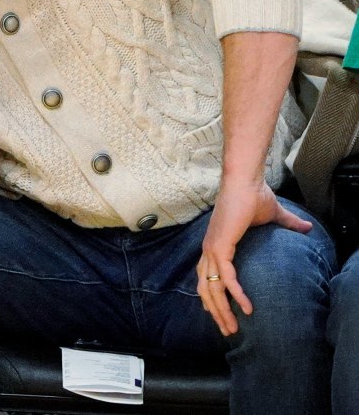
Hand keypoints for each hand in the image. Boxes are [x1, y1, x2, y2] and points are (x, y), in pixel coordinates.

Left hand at [197, 183, 311, 335]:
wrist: (246, 181)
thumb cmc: (255, 195)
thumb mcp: (272, 216)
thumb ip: (287, 224)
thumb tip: (305, 227)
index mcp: (215, 245)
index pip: (206, 278)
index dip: (211, 298)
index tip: (220, 315)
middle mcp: (209, 250)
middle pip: (205, 289)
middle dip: (215, 312)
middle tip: (228, 331)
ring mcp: (212, 249)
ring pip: (211, 288)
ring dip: (221, 310)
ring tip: (233, 328)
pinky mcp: (220, 246)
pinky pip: (226, 277)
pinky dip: (235, 293)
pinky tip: (246, 308)